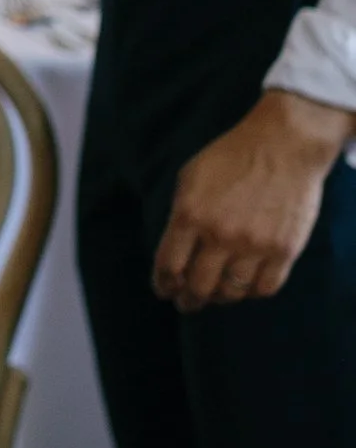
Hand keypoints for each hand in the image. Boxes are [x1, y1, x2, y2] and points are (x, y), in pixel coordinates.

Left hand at [153, 87, 355, 307]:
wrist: (283, 144)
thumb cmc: (232, 156)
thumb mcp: (190, 177)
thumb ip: (180, 216)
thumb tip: (175, 252)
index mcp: (190, 214)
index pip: (169, 266)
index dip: (164, 284)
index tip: (164, 291)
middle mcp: (220, 235)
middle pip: (198, 287)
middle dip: (189, 300)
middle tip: (188, 303)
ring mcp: (254, 245)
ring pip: (231, 293)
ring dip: (219, 299)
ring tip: (215, 296)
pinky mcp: (283, 250)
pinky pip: (264, 288)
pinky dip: (251, 292)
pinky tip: (244, 286)